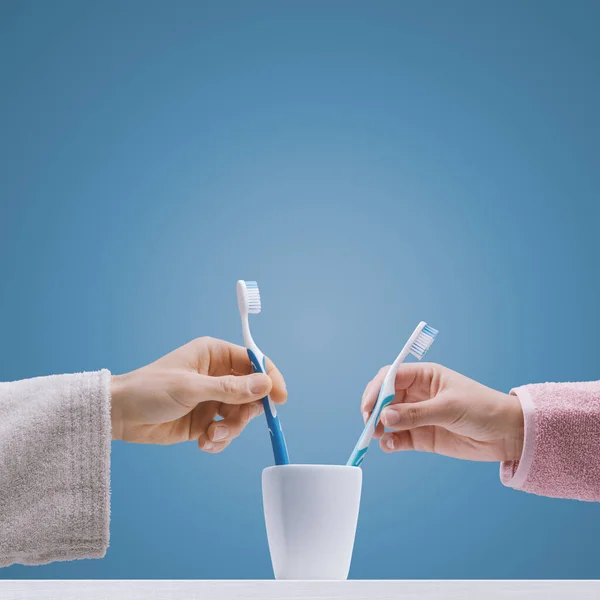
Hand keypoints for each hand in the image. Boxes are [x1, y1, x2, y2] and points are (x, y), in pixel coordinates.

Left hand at [111, 337, 286, 451]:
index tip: (280, 398)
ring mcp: (212, 398)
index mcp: (214, 354)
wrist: (120, 415)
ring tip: (211, 436)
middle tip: (232, 422)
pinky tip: (203, 443)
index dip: (269, 378)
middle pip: (251, 392)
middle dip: (245, 411)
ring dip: (230, 429)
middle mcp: (217, 375)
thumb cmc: (150, 389)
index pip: (253, 362)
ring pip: (241, 415)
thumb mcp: (191, 388)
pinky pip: (226, 431)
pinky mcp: (205, 420)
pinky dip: (219, 440)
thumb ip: (230, 388)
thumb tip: (265, 385)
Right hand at [361, 363, 523, 461]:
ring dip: (379, 426)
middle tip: (370, 423)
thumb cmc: (483, 409)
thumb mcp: (449, 408)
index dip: (376, 389)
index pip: (391, 376)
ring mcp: (418, 415)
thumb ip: (416, 413)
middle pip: (385, 397)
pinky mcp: (422, 436)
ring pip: (388, 418)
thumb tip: (385, 416)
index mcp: (424, 376)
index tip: (369, 405)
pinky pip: (399, 437)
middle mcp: (417, 394)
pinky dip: (390, 442)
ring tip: (378, 436)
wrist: (509, 434)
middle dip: (374, 408)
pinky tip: (389, 445)